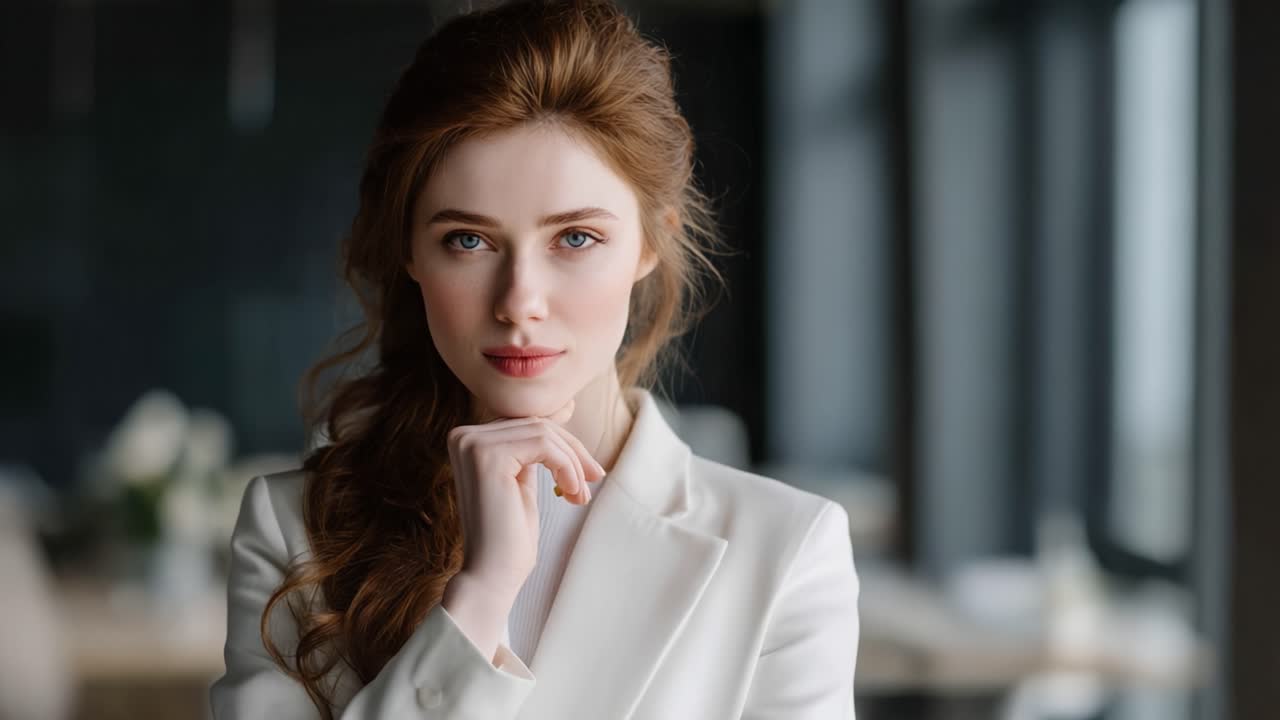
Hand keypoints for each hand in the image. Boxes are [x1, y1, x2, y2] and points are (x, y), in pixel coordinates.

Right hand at [445, 397, 606, 599]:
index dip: (564, 440)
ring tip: (580, 496)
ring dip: (572, 464)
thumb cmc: (509, 537)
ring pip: (544, 433)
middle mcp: (464, 436)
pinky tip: (571, 494)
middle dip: (573, 451)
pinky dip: (566, 468)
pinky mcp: (487, 454)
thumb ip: (535, 449)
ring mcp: (472, 443)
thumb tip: (564, 408)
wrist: (492, 576)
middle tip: (596, 478)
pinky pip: (544, 445)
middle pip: (537, 425)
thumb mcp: (524, 482)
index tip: (589, 461)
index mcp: (469, 441)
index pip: (527, 425)